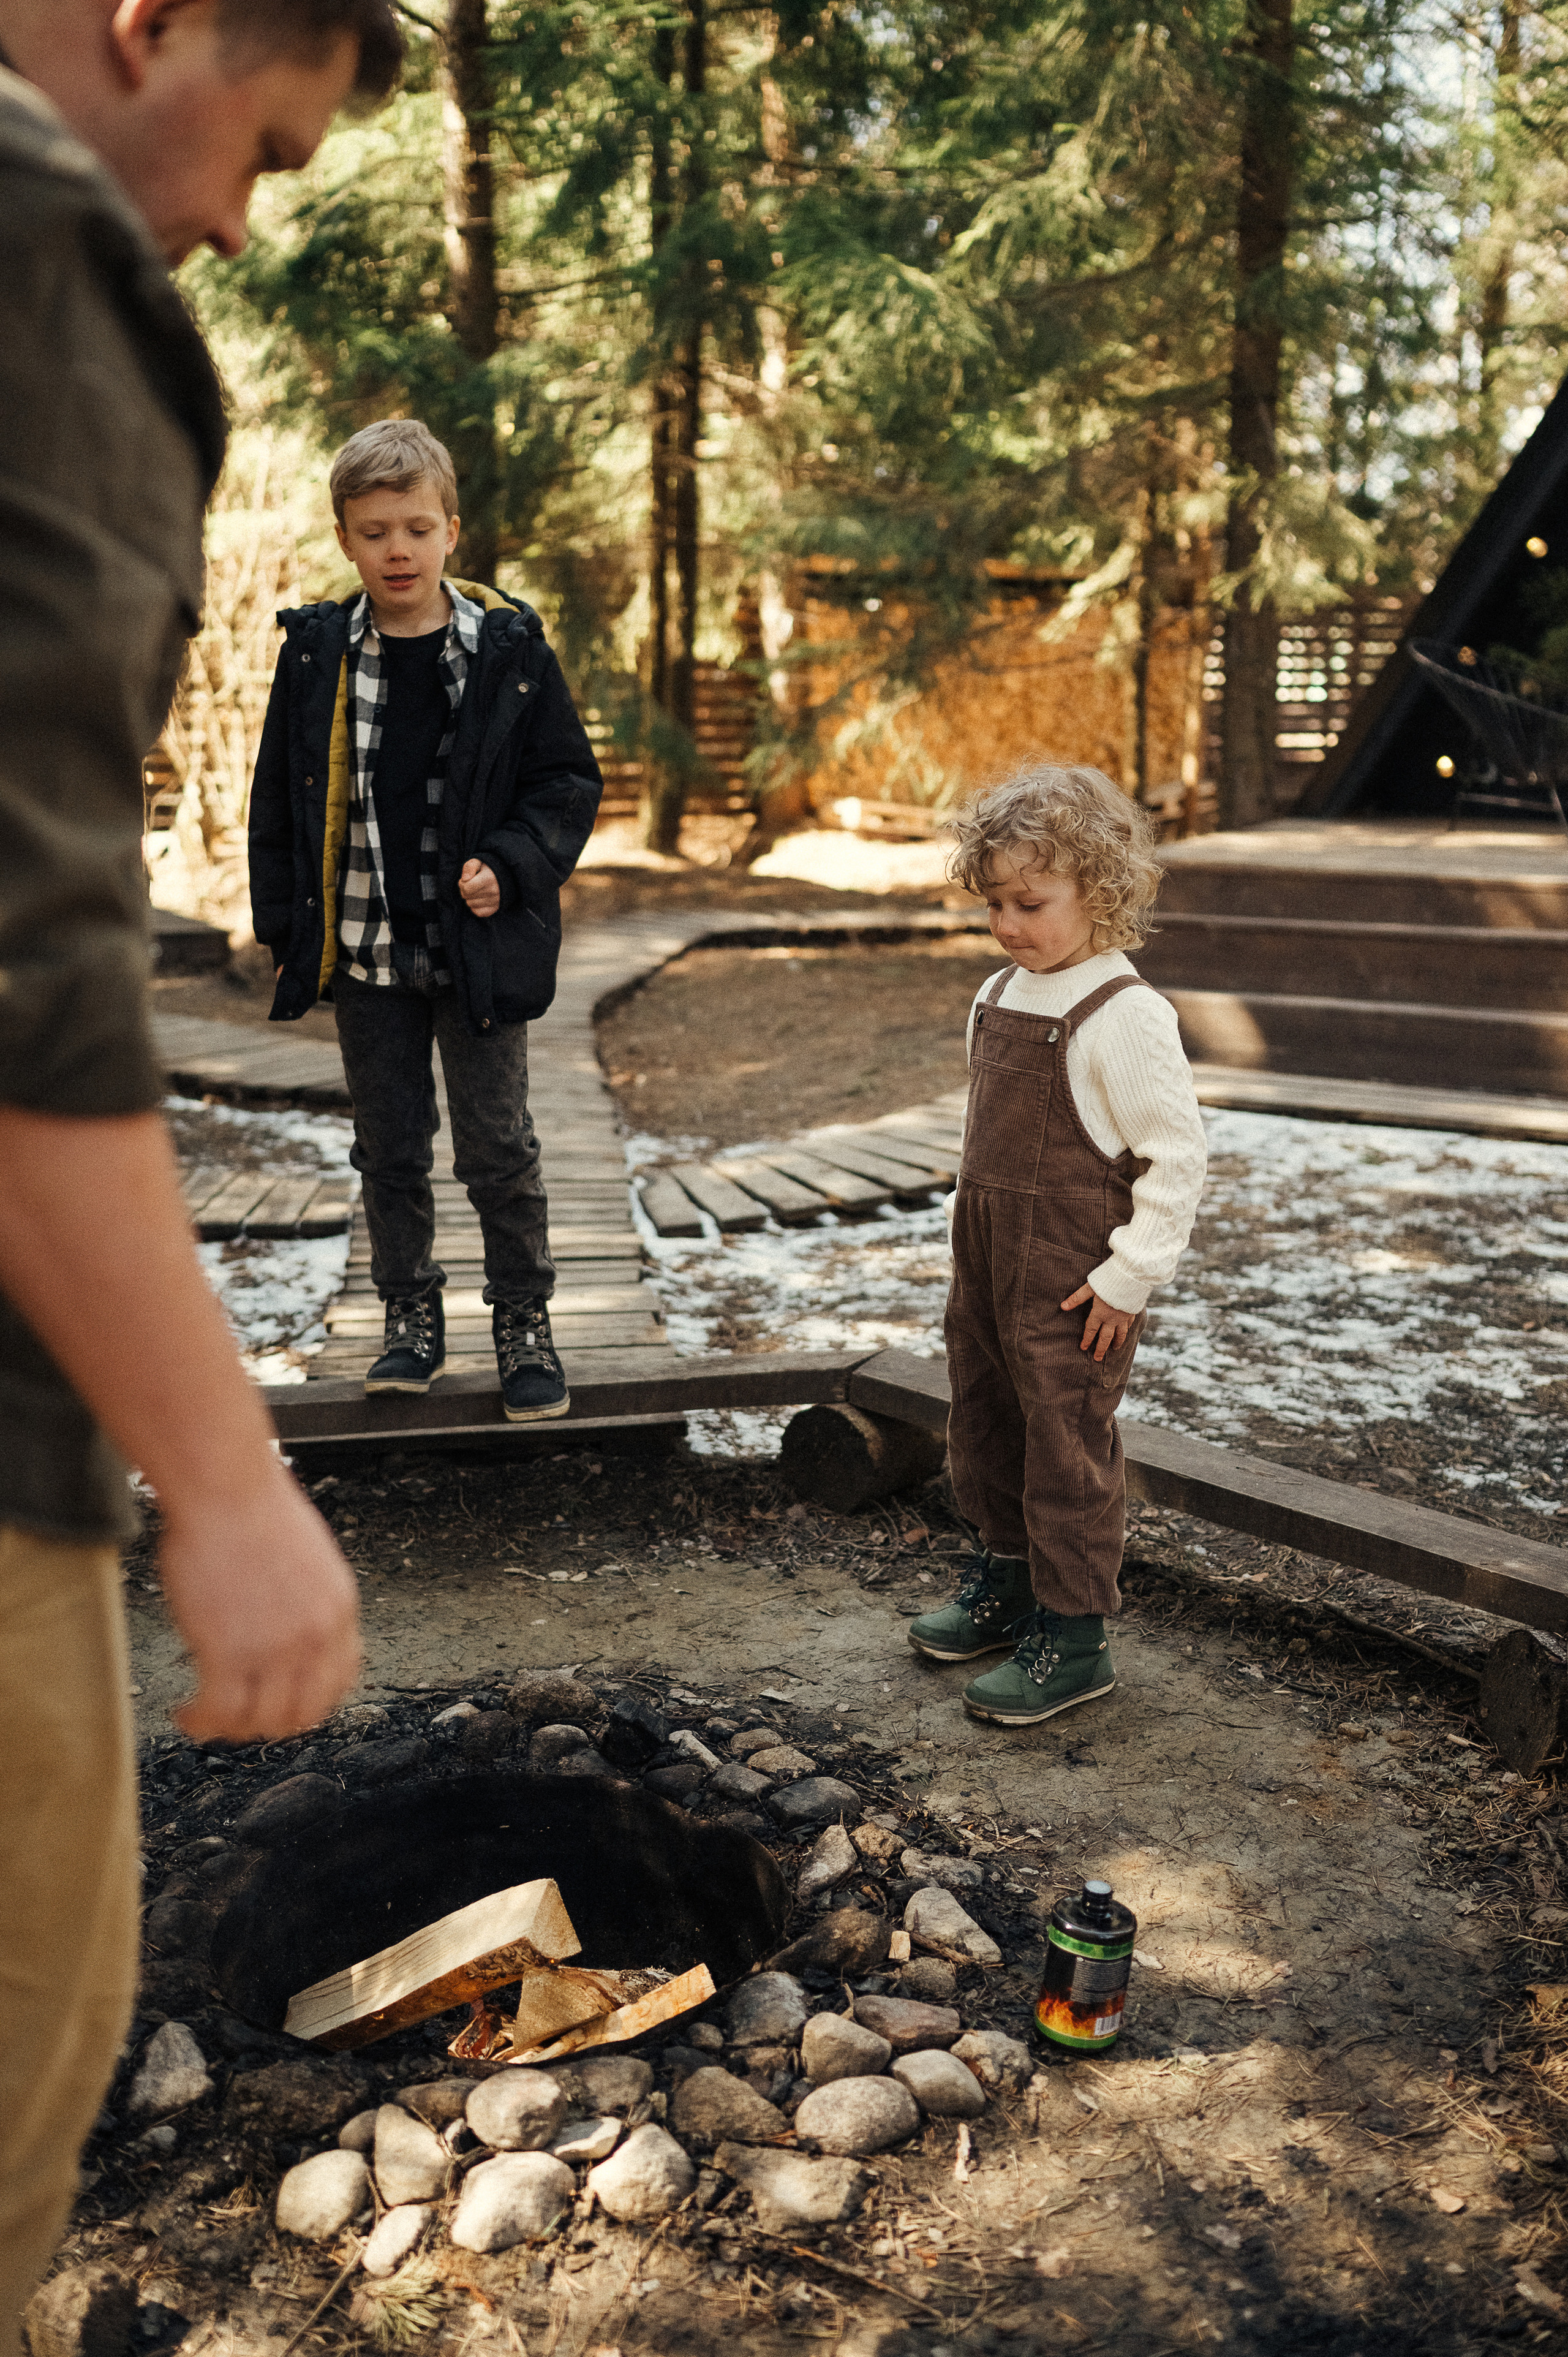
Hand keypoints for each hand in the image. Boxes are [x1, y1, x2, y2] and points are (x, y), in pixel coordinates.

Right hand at [160, 1464, 361, 1742]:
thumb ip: (305, 1600)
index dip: (308, 1702)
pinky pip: (219, 1713)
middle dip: (269, 1724)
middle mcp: (316, 1635)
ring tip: (207, 1715)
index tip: (281, 1702)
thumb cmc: (252, 1507)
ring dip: (231, 1728)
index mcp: (339, 1608)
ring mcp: (276, 1648)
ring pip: (260, 1722)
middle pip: (302, 1713)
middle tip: (240, 1716)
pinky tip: (186, 1713)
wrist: (225, 1487)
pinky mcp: (229, 1654)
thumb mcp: (306, 1556)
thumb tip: (286, 1626)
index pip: (338, 1681)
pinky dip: (200, 1722)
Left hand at [460, 859, 500, 917]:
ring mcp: (495, 901)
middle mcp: (493, 891)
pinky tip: (478, 899)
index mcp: (489, 878)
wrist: (506, 875)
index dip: (462, 883)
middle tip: (470, 884)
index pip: (466, 888)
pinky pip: (478, 912)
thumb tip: (464, 879)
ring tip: (475, 890)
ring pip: (470, 904)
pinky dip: (475, 907)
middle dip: (465, 890)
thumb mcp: (478, 862)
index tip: (466, 879)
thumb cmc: (488, 868)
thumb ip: (469, 867)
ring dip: (469, 898)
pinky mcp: (495, 908)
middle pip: (467, 897)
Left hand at [1061, 1282, 1134, 1361]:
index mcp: (1099, 1313)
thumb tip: (1063, 1306)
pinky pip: (1129, 1324)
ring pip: (1120, 1334)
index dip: (1087, 1340)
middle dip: (1101, 1349)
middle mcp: (1112, 1318)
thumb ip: (1077, 1298)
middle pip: (1106, 1338)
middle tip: (1098, 1358)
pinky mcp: (1133, 1311)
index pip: (1091, 1330)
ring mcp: (1124, 1316)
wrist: (1131, 1277)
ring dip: (1117, 1343)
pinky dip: (1127, 1330)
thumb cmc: (1108, 1280)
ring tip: (1115, 1349)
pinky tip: (1126, 1332)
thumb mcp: (1090, 1287)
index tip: (1083, 1348)